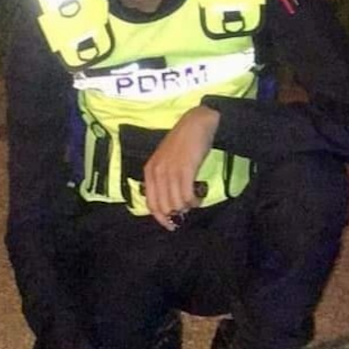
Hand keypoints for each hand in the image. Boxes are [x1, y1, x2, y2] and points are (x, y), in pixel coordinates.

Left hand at [143, 105, 219, 229]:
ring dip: (187, 206)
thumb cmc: (183, 143)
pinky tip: (198, 196)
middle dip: (176, 213)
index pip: (150, 203)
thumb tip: (171, 204)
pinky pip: (187, 196)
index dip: (160, 218)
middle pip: (163, 206)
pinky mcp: (185, 170)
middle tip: (187, 209)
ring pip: (176, 203)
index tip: (171, 225)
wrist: (196, 123)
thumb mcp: (166, 161)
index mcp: (149, 171)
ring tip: (195, 200)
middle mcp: (157, 173)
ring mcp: (170, 171)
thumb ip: (164, 180)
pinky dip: (194, 200)